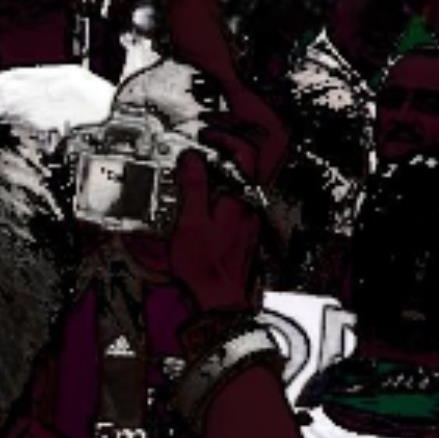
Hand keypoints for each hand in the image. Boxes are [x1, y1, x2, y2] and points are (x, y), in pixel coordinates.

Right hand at [167, 147, 261, 312]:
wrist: (220, 301)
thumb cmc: (206, 267)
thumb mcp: (191, 222)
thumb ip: (193, 187)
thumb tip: (192, 159)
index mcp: (240, 198)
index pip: (243, 155)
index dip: (225, 139)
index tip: (205, 136)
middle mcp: (249, 206)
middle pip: (238, 169)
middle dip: (215, 158)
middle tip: (194, 154)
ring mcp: (247, 220)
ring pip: (233, 188)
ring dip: (213, 179)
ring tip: (189, 180)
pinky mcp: (242, 233)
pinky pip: (229, 206)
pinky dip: (213, 200)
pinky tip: (196, 208)